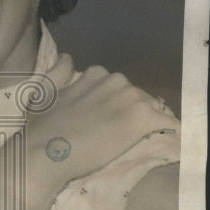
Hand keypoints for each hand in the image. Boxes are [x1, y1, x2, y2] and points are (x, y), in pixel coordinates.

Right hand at [25, 61, 177, 189]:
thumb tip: (67, 57)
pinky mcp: (143, 120)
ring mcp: (131, 99)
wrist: (47, 152)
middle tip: (113, 133)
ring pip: (151, 109)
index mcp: (96, 74)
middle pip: (135, 96)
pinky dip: (168, 131)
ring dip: (144, 123)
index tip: (102, 119)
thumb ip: (57, 71)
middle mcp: (116, 81)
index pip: (115, 85)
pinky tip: (164, 143)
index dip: (111, 103)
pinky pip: (168, 123)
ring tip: (129, 141)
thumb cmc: (41, 127)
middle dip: (128, 111)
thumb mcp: (43, 91)